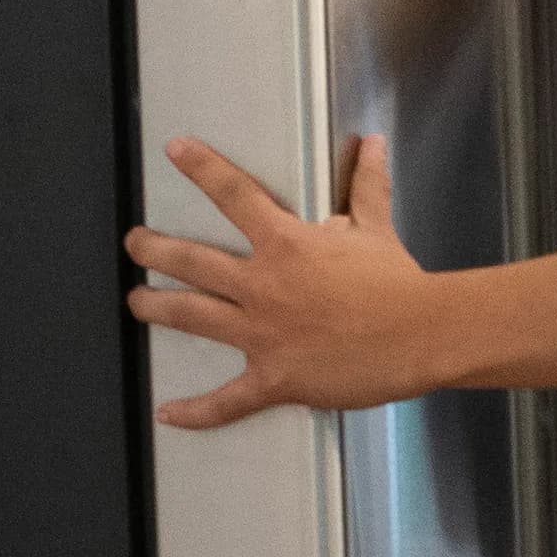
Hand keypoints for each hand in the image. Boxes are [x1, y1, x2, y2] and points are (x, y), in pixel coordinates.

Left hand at [126, 133, 426, 427]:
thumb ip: (366, 186)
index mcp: (285, 243)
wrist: (421, 335)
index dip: (201, 168)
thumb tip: (370, 143)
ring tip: (135, 301)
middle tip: (135, 243)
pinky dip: (196, 411)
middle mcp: (263, 285)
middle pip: (192, 261)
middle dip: (154, 249)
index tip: (174, 149)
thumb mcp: (377, 228)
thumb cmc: (399, 283)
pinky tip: (168, 413)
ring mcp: (263, 334)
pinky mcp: (275, 379)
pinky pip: (227, 400)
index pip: (234, 194)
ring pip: (193, 317)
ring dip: (155, 307)